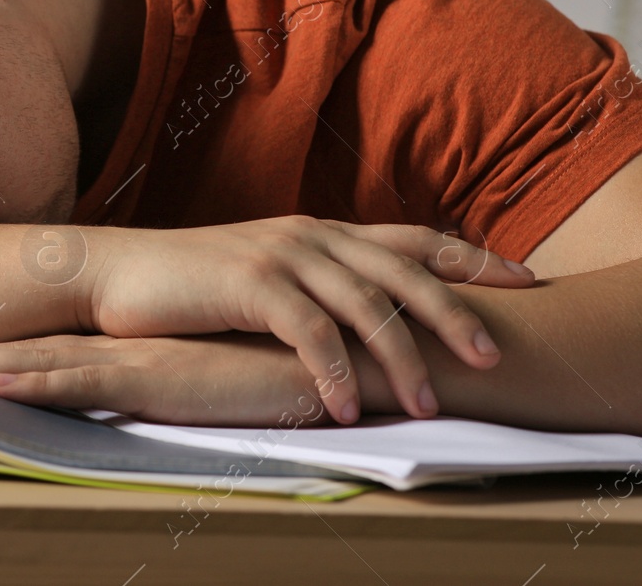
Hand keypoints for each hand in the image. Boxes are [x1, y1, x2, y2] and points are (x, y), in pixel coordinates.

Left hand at [0, 332, 344, 426]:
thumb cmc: (283, 372)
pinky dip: (37, 385)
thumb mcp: (220, 383)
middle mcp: (125, 349)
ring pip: (40, 365)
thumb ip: (186, 387)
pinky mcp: (159, 377)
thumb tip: (158, 403)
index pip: (49, 354)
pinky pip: (85, 382)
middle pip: (28, 354)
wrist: (335, 356)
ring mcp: (137, 359)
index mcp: (133, 351)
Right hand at [73, 217, 531, 422]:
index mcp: (321, 231)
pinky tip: (344, 410)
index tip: (526, 282)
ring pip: (367, 304)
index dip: (472, 258)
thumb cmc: (190, 286)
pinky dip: (334, 374)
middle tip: (494, 358)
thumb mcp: (266, 276)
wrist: (115, 273)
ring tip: (424, 407)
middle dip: (457, 313)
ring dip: (401, 359)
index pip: (414, 238)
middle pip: (406, 269)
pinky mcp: (249, 284)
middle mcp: (310, 235)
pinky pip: (310, 332)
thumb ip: (316, 286)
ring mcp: (281, 255)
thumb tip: (368, 321)